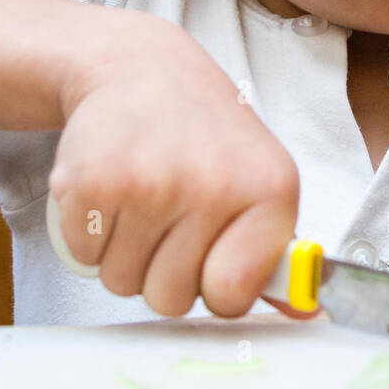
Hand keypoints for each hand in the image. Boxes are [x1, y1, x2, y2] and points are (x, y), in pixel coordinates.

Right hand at [48, 20, 300, 317]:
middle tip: (168, 216)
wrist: (138, 68)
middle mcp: (212, 187)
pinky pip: (82, 258)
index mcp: (269, 191)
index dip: (215, 286)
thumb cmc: (205, 133)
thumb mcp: (259, 178)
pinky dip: (89, 234)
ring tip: (142, 195)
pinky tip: (112, 186)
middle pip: (170, 300)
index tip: (212, 256)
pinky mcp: (91, 183)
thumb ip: (274, 254)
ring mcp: (148, 185)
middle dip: (162, 271)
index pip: (233, 297)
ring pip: (122, 283)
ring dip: (124, 253)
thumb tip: (305, 319)